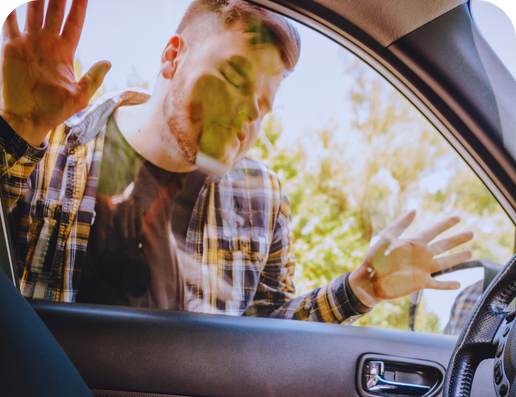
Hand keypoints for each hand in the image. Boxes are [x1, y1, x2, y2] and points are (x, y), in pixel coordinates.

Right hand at [0, 0, 110, 145]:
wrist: (28, 119)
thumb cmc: (55, 111)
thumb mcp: (80, 96)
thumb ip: (93, 78)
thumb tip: (108, 62)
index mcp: (65, 52)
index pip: (74, 23)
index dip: (78, 7)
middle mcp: (47, 43)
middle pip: (54, 12)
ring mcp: (28, 43)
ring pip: (33, 11)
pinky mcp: (11, 48)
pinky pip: (9, 23)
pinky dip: (9, 11)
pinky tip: (12, 2)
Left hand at [348, 210, 473, 306]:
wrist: (370, 280)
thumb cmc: (375, 258)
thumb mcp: (385, 238)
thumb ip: (400, 225)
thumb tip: (414, 211)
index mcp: (413, 243)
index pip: (434, 231)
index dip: (445, 224)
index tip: (458, 217)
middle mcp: (421, 255)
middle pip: (444, 246)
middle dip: (457, 239)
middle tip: (471, 233)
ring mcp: (422, 269)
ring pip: (445, 263)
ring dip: (457, 258)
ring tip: (470, 252)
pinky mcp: (420, 283)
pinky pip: (437, 284)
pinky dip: (447, 285)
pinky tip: (458, 283)